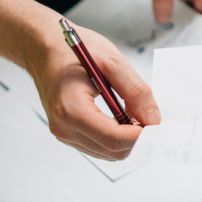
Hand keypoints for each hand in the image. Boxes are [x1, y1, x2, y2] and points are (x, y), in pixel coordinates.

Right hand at [32, 25, 160, 159]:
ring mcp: (64, 133)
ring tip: (136, 112)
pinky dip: (116, 137)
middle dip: (137, 137)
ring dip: (127, 138)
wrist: (42, 48)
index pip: (114, 139)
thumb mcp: (112, 62)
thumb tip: (153, 118)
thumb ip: (135, 91)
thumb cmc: (71, 50)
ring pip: (107, 152)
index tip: (158, 124)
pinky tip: (123, 116)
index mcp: (71, 109)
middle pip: (112, 150)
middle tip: (151, 117)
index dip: (141, 135)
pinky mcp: (68, 133)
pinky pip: (99, 145)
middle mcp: (64, 128)